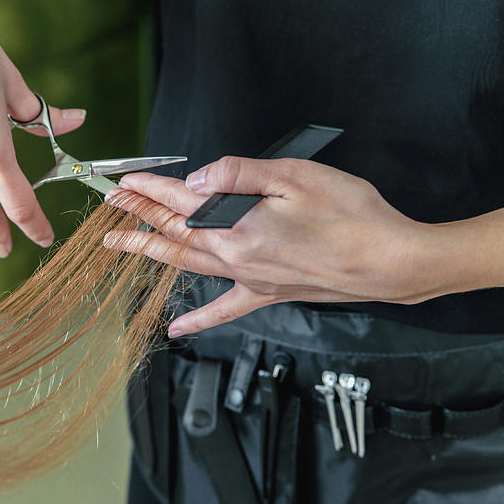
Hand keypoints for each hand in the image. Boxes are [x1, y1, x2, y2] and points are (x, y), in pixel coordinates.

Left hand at [103, 157, 443, 336]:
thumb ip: (239, 174)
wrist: (390, 263)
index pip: (181, 204)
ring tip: (124, 245)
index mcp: (238, 229)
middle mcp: (236, 259)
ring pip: (188, 265)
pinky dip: (199, 319)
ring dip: (153, 252)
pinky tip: (178, 329)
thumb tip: (197, 178)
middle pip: (176, 235)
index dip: (151, 190)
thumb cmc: (351, 217)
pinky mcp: (269, 293)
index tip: (126, 181)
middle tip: (113, 207)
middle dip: (140, 217)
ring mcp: (250, 280)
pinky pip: (225, 309)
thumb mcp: (295, 177)